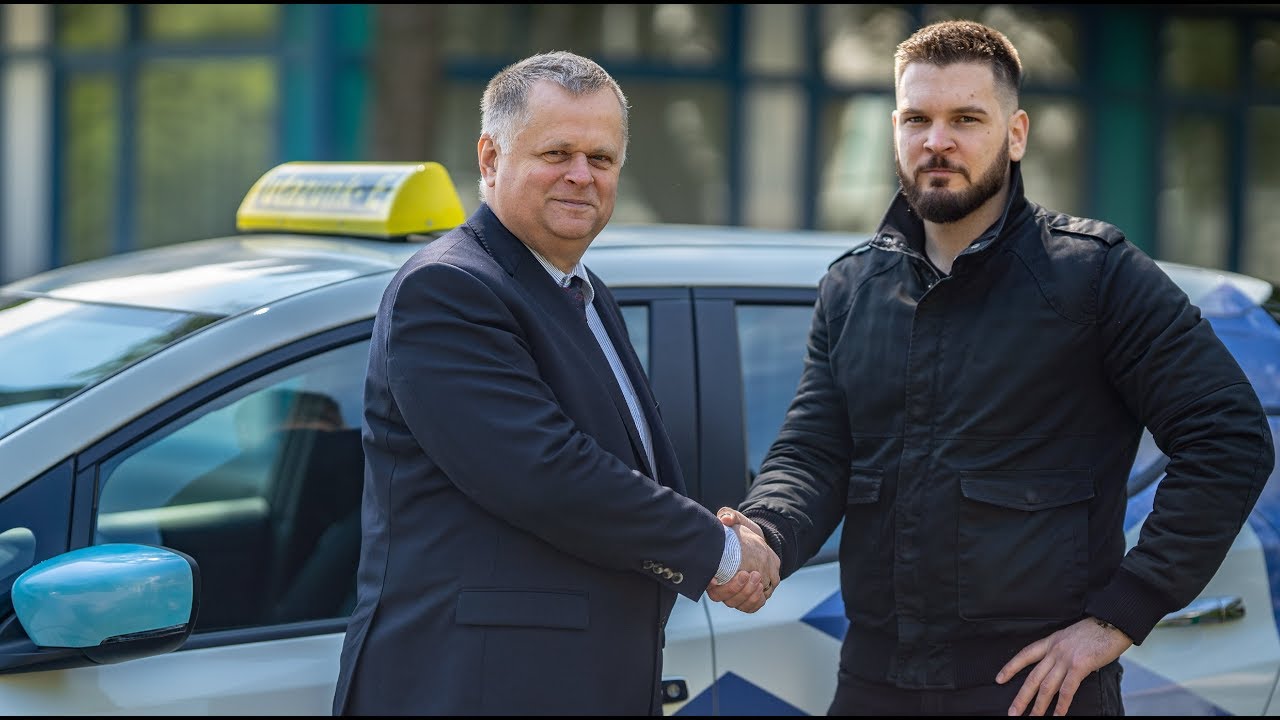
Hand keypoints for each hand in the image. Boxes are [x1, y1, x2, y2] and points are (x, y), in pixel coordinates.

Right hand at [704, 508, 779, 612]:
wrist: (759, 544)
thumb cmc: (743, 532)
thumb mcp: (737, 521)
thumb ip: (729, 516)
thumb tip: (725, 519)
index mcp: (713, 571)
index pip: (710, 586)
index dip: (712, 585)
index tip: (715, 578)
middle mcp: (722, 587)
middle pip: (725, 598)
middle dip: (736, 589)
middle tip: (748, 574)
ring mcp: (736, 594)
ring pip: (738, 604)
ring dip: (748, 595)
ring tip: (758, 580)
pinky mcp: (749, 598)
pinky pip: (751, 607)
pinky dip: (756, 602)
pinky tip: (762, 589)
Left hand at [995, 617, 1131, 715]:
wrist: (1112, 622)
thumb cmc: (1096, 631)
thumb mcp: (1071, 638)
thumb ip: (1064, 653)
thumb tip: (1065, 670)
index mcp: (1050, 642)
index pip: (1025, 655)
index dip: (1010, 668)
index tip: (999, 679)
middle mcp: (1054, 651)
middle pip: (1032, 677)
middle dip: (1021, 697)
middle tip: (1012, 712)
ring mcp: (1065, 658)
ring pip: (1046, 687)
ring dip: (1038, 706)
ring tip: (1031, 718)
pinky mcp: (1079, 666)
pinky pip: (1067, 689)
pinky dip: (1061, 705)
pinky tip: (1057, 715)